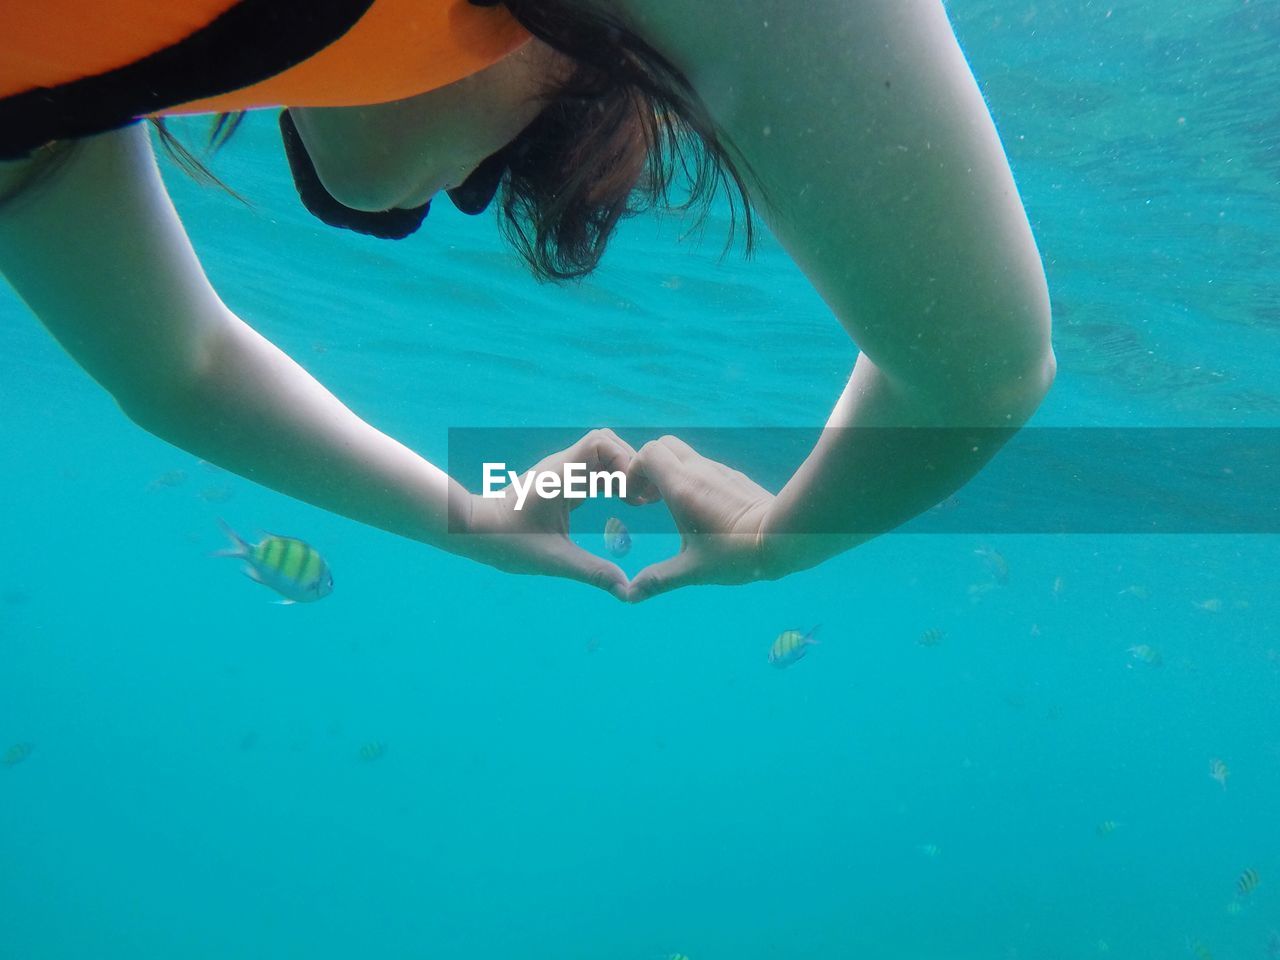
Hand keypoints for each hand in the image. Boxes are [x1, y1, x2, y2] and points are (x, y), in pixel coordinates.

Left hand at [461, 429, 652, 600]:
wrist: (471, 533)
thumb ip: (593, 572)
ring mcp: (560, 474)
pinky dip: (611, 483)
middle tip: (644, 498)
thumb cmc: (505, 543)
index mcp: (560, 475)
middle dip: (630, 466)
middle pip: (608, 445)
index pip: (601, 442)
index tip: (633, 491)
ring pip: (602, 459)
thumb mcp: (554, 560)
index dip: (624, 459)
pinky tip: (623, 504)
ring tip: (639, 502)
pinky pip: (592, 474)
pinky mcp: (559, 485)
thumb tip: (626, 591)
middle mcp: (561, 468)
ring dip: (622, 475)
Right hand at [624, 435, 776, 601]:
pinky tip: (700, 509)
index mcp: (682, 486)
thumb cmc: (737, 553)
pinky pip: (704, 467)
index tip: (635, 500)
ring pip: (685, 455)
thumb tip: (630, 596)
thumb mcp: (693, 570)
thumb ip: (658, 580)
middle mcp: (699, 470)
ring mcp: (719, 470)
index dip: (633, 472)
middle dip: (649, 467)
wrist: (785, 537)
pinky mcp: (735, 477)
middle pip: (663, 446)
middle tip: (649, 499)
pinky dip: (691, 478)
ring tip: (671, 506)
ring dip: (671, 473)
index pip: (647, 454)